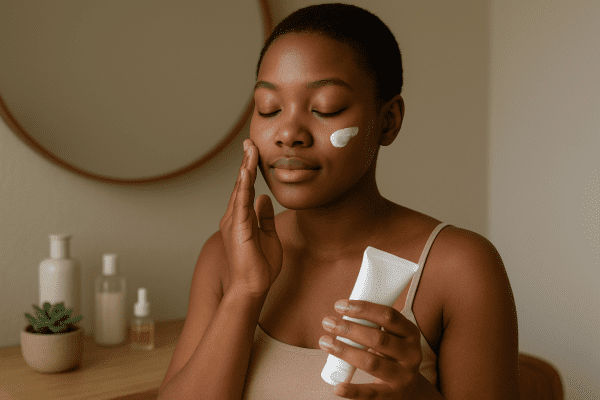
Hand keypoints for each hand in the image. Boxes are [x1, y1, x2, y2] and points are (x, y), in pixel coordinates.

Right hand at [219, 139, 282, 297]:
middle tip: (250, 142)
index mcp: (241, 219)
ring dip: (245, 168)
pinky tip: (247, 172)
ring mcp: (234, 222)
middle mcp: (234, 217)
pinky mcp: (238, 228)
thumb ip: (264, 217)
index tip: (253, 153)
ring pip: (239, 189)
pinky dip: (243, 186)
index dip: (250, 170)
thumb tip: (264, 198)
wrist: (252, 287)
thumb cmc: (259, 266)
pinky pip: (241, 203)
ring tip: (250, 149)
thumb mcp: (268, 235)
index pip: (246, 189)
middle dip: (246, 162)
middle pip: (240, 184)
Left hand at [320, 300, 422, 398]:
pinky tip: (337, 387)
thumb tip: (344, 312)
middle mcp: (411, 354)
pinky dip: (352, 390)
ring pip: (371, 362)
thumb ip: (375, 325)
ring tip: (325, 342)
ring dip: (345, 351)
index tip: (340, 305)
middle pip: (378, 338)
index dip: (363, 308)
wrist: (410, 389)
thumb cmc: (393, 355)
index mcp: (411, 334)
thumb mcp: (393, 337)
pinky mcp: (392, 396)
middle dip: (349, 328)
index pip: (388, 316)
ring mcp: (403, 377)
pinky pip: (370, 393)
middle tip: (328, 322)